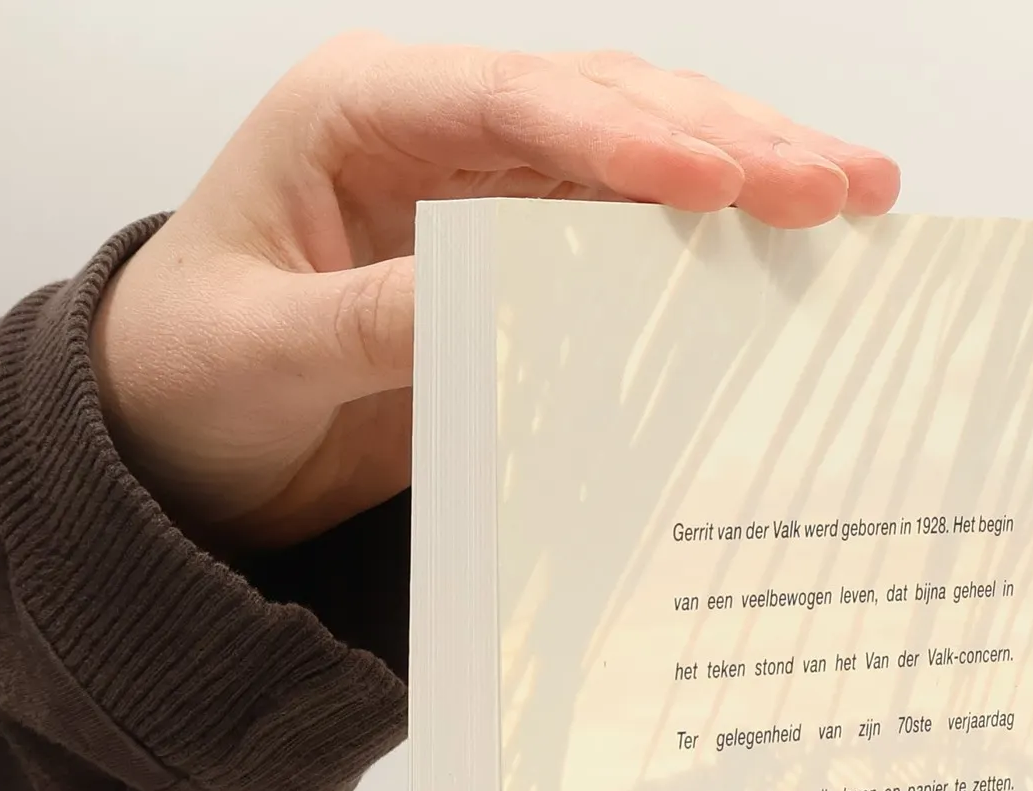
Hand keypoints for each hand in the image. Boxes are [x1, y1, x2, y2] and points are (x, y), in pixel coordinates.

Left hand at [91, 35, 899, 550]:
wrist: (176, 447)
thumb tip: (496, 300)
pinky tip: (786, 250)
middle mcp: (435, 134)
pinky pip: (627, 241)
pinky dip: (711, 246)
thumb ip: (377, 321)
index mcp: (356, 114)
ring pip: (639, 159)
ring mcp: (486, 193)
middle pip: (605, 107)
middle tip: (838, 182)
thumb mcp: (266, 354)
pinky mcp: (519, 265)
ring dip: (747, 172)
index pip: (508, 101)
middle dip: (729, 140)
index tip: (721, 178)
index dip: (623, 137)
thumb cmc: (188, 377)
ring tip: (855, 193)